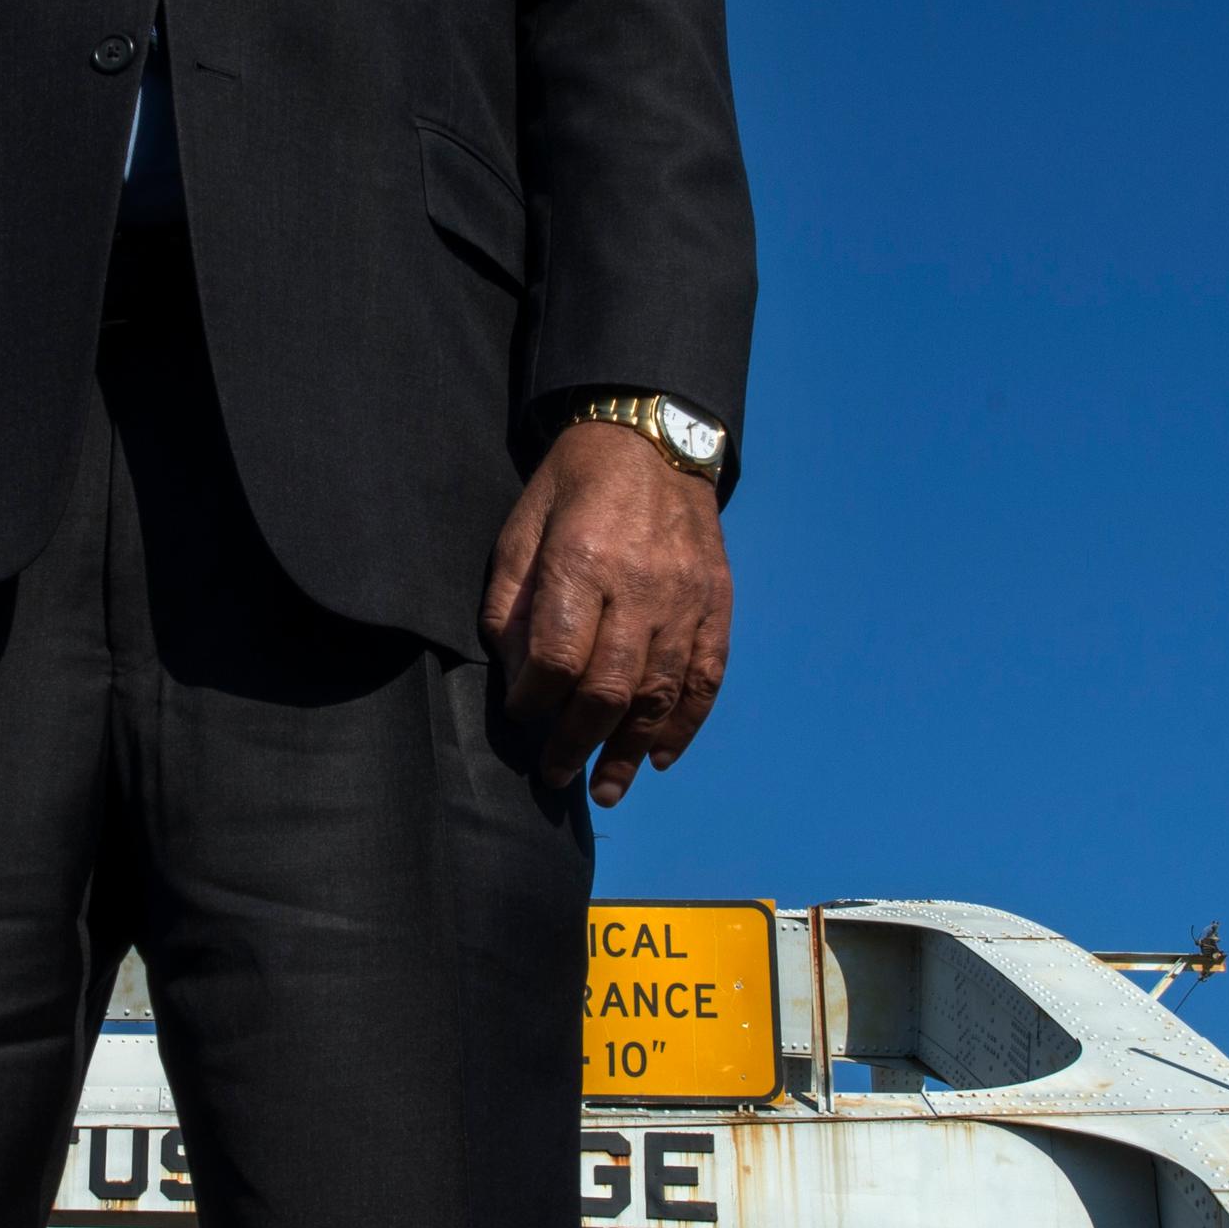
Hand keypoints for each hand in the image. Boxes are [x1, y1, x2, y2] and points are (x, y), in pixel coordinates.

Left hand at [481, 421, 733, 804]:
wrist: (649, 439)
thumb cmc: (572, 487)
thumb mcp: (521, 529)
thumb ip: (512, 603)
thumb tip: (516, 674)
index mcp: (583, 562)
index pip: (559, 658)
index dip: (536, 701)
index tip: (522, 718)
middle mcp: (641, 585)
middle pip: (610, 688)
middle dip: (578, 743)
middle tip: (555, 775)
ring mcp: (686, 598)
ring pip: (661, 694)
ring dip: (630, 750)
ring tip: (606, 788)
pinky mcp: (716, 603)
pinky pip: (705, 678)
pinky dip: (685, 724)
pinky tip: (659, 756)